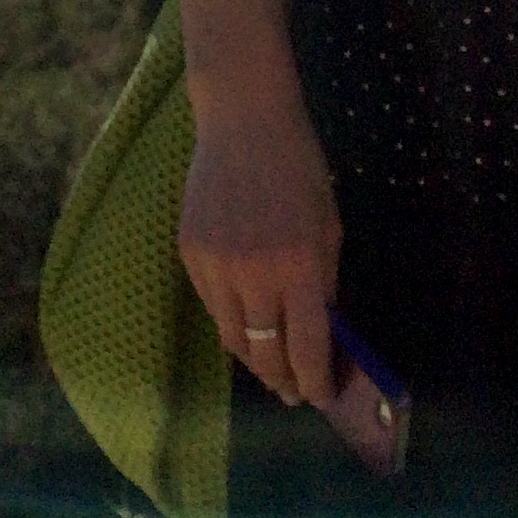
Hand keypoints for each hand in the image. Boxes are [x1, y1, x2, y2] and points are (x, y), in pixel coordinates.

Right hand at [177, 95, 341, 407]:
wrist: (243, 121)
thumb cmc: (298, 168)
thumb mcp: (328, 226)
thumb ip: (323, 283)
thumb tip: (321, 335)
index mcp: (299, 265)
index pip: (305, 347)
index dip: (315, 381)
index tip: (321, 397)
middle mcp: (254, 272)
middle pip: (264, 353)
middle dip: (283, 380)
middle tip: (294, 392)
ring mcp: (215, 264)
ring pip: (232, 337)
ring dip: (254, 358)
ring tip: (270, 366)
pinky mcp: (190, 252)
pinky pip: (211, 305)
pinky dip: (231, 319)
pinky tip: (245, 319)